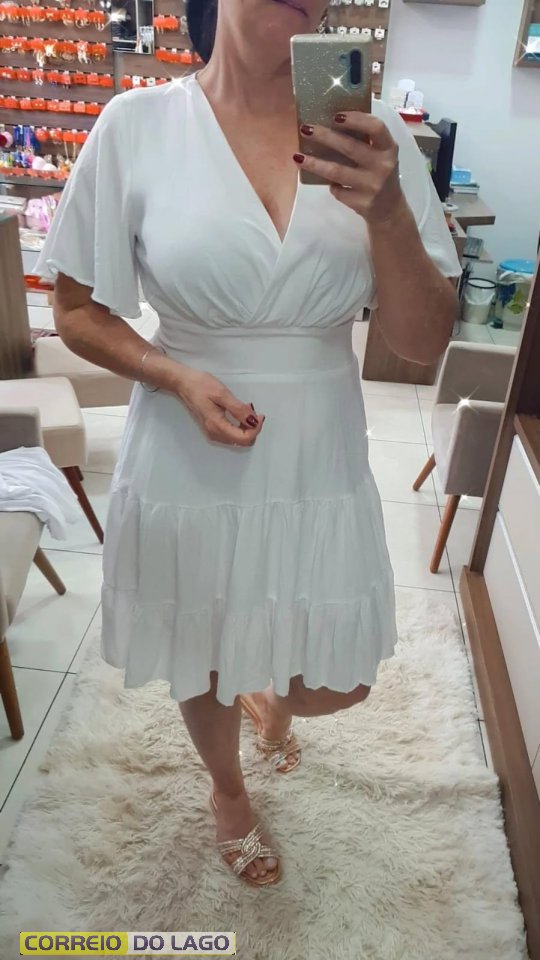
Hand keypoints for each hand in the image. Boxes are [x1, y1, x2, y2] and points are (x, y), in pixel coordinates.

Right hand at [174, 365, 264, 446]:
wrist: (184, 384)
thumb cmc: (201, 385)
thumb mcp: (222, 394)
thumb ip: (239, 410)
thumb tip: (254, 421)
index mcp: (217, 426)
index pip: (244, 438)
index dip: (256, 428)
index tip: (259, 414)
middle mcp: (215, 434)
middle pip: (242, 442)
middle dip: (252, 428)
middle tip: (253, 411)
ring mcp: (212, 433)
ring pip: (238, 439)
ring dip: (246, 428)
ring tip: (245, 410)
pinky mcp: (212, 429)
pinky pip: (231, 435)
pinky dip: (239, 427)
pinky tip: (239, 414)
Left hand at [294, 112, 406, 227]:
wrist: (389, 209)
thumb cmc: (379, 173)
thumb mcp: (380, 154)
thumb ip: (365, 140)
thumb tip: (329, 124)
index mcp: (389, 147)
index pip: (375, 127)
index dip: (355, 119)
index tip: (335, 116)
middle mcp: (383, 165)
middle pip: (350, 147)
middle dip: (324, 136)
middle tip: (305, 129)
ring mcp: (372, 186)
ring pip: (337, 171)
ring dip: (314, 163)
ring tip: (297, 157)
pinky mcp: (361, 203)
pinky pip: (338, 190)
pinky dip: (331, 185)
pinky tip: (328, 183)